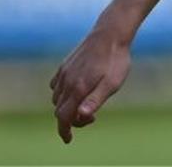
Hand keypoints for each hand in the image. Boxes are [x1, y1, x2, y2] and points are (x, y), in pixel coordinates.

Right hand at [49, 26, 130, 142]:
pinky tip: (74, 91)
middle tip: (92, 117)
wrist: (111, 32)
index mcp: (78, 88)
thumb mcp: (112, 83)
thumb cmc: (116, 59)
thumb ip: (95, 100)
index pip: (63, 117)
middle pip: (59, 110)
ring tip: (87, 103)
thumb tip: (80, 116)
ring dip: (66, 107)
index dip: (64, 131)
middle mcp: (66, 81)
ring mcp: (64, 72)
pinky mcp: (65, 65)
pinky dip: (61, 94)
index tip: (68, 140)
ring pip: (56, 98)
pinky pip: (55, 85)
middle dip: (70, 120)